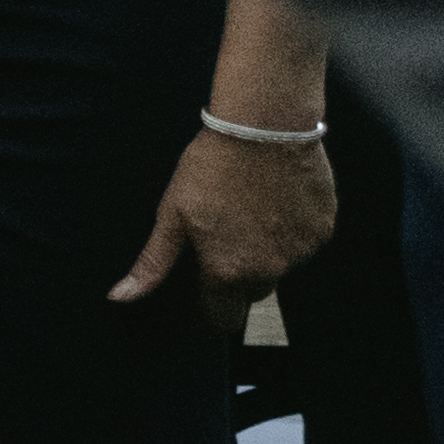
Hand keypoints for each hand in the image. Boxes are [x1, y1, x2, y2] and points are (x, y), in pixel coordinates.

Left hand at [117, 119, 334, 309]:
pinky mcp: (323, 228)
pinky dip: (293, 230)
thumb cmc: (213, 165)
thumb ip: (154, 262)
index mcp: (228, 272)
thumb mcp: (173, 214)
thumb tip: (120, 298)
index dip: (210, 310)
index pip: (222, 319)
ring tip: (254, 211)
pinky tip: (278, 200)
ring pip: (282, 266)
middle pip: (253, 292)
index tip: (204, 292)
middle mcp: (270, 270)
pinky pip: (306, 243)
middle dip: (240, 275)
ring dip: (269, 252)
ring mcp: (301, 251)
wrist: (264, 124)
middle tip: (228, 236)